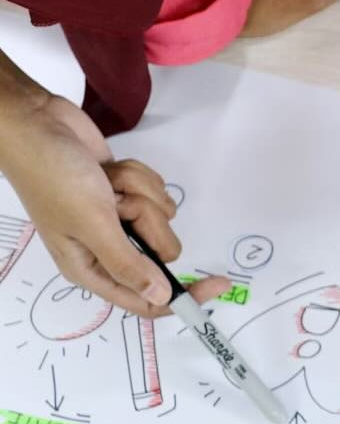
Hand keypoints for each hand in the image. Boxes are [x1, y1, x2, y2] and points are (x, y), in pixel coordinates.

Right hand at [0, 92, 228, 314]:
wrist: (39, 124)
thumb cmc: (53, 176)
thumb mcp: (92, 224)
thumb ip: (127, 263)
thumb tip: (159, 297)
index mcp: (91, 267)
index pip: (146, 299)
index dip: (183, 296)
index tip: (217, 284)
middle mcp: (106, 247)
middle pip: (162, 252)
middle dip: (148, 222)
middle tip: (119, 205)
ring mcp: (118, 218)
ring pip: (162, 216)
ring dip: (139, 193)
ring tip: (106, 183)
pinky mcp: (127, 194)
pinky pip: (156, 192)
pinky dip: (137, 177)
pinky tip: (109, 170)